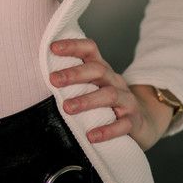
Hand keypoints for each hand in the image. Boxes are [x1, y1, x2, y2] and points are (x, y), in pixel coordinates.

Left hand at [49, 38, 173, 151]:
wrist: (145, 121)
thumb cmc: (109, 103)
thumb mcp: (95, 86)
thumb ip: (74, 81)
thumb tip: (37, 79)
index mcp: (103, 70)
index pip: (90, 49)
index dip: (73, 46)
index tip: (52, 48)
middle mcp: (115, 81)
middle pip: (98, 70)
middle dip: (74, 74)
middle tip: (53, 80)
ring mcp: (127, 101)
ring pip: (109, 95)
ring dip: (87, 100)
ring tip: (67, 108)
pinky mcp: (134, 122)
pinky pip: (122, 125)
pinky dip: (107, 130)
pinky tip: (91, 136)